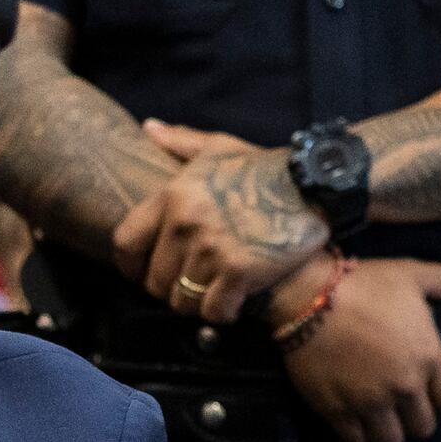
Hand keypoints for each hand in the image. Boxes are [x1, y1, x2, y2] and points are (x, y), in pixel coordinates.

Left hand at [113, 132, 330, 328]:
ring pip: (181, 300)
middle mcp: (185, 224)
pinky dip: (222, 312)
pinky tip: (233, 301)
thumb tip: (149, 129)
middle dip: (169, 288)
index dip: (130, 266)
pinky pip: (213, 310)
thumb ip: (181, 142)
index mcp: (173, 195)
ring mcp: (211, 249)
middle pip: (154, 280)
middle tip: (189, 284)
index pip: (125, 243)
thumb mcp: (221, 148)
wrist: (315, 186)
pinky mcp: (239, 272)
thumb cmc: (266, 170)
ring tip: (211, 293)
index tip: (143, 272)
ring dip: (195, 303)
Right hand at [279, 257, 440, 441]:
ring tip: (378, 415)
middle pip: (423, 427)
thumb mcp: (411, 273)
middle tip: (401, 403)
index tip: (429, 389)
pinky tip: (353, 417)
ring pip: (390, 440)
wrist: (308, 296)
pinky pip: (356, 440)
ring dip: (387, 430)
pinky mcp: (337, 412)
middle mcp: (404, 387)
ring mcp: (370, 403)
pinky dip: (357, 433)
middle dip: (415, 417)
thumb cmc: (365, 284)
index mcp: (427, 357)